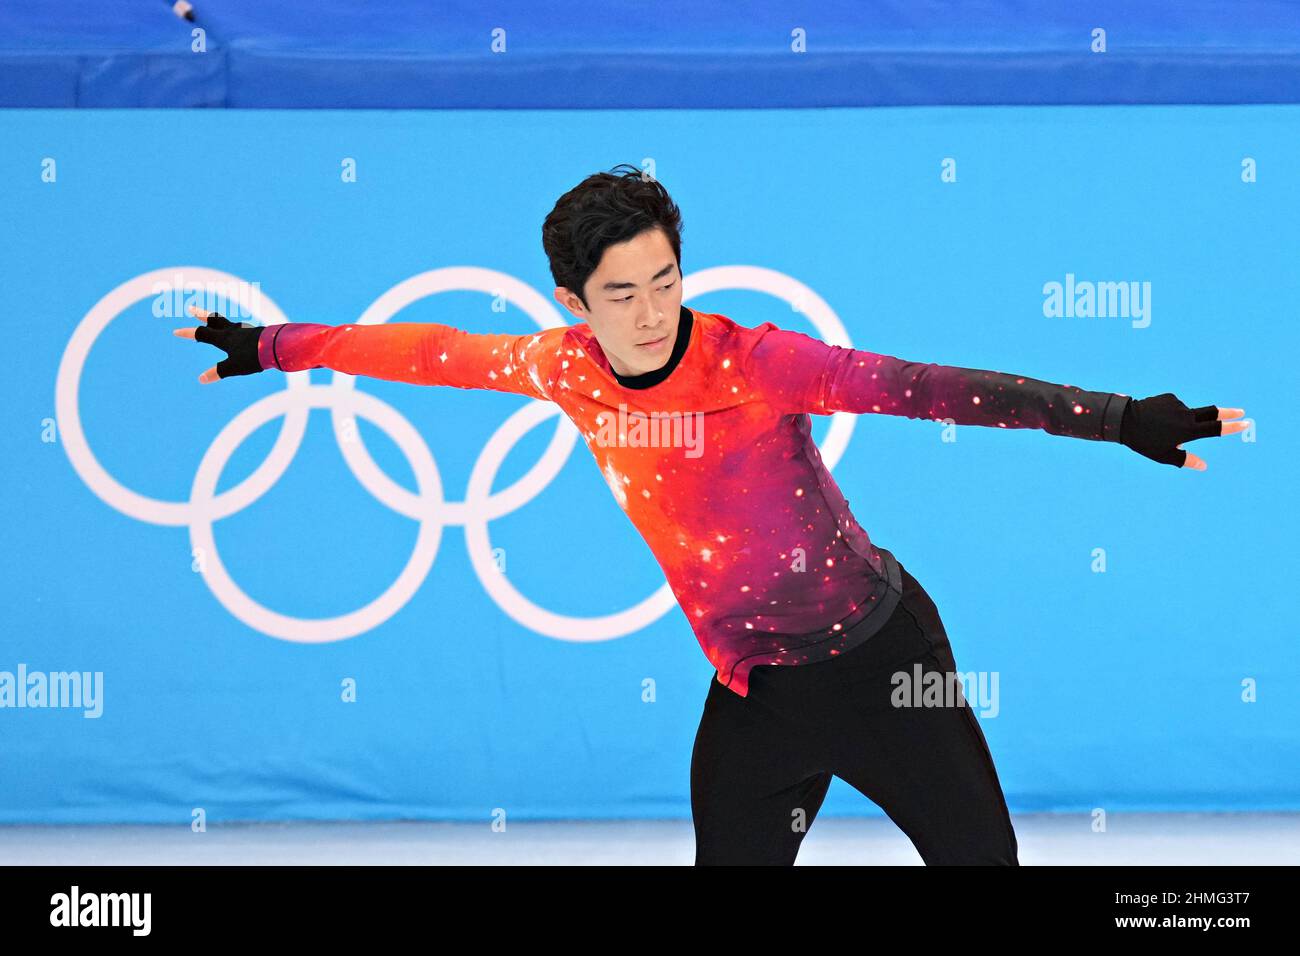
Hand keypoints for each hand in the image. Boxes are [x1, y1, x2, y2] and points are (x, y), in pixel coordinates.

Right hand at [173, 305, 264, 382]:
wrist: (278, 345)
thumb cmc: (254, 356)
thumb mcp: (234, 367)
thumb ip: (218, 372)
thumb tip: (201, 379)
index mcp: (224, 338)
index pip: (201, 334)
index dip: (188, 333)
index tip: (175, 331)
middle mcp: (233, 331)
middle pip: (213, 320)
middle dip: (201, 315)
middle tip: (191, 308)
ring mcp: (245, 330)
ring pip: (228, 323)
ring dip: (219, 321)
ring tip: (216, 321)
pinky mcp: (256, 332)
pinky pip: (242, 329)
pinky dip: (236, 329)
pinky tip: (242, 333)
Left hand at [1119, 393, 1247, 470]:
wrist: (1123, 420)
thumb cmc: (1144, 442)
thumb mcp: (1164, 456)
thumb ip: (1186, 460)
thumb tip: (1204, 466)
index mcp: (1187, 431)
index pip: (1215, 429)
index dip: (1232, 427)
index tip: (1246, 423)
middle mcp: (1186, 415)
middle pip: (1212, 413)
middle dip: (1228, 412)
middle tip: (1241, 411)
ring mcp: (1178, 404)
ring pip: (1185, 415)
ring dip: (1179, 422)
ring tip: (1158, 429)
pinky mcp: (1169, 397)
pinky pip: (1174, 407)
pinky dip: (1171, 414)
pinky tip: (1156, 419)